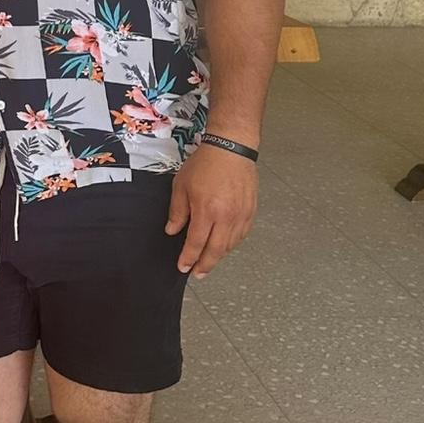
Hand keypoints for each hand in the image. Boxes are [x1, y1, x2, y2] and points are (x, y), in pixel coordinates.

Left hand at [165, 142, 257, 279]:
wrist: (232, 148)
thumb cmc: (206, 163)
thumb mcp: (182, 185)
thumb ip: (177, 211)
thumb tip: (172, 230)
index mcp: (206, 211)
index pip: (196, 243)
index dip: (188, 258)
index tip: (183, 267)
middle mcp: (226, 217)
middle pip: (216, 251)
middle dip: (205, 265)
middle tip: (197, 273)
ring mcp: (241, 215)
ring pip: (230, 245)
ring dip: (219, 255)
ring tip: (209, 260)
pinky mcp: (251, 212)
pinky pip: (242, 235)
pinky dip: (232, 243)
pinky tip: (225, 245)